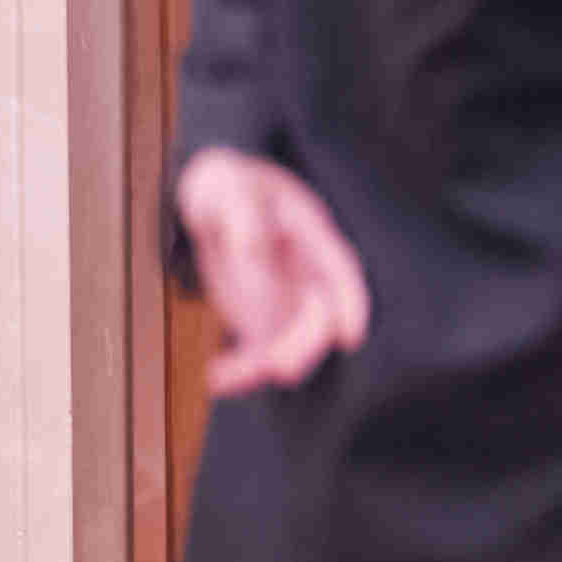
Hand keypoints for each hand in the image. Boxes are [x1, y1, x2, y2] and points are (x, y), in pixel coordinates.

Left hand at [175, 148, 370, 394]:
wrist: (210, 195)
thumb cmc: (229, 184)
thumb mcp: (233, 188)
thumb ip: (244, 215)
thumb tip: (253, 250)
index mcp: (312, 237)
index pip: (342, 271)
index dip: (351, 304)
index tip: (350, 335)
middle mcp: (305, 274)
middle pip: (318, 317)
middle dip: (303, 345)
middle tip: (280, 367)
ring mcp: (283, 299)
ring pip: (288, 341)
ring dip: (263, 365)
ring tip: (226, 378)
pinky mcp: (256, 317)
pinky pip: (254, 350)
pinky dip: (236, 369)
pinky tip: (212, 377)